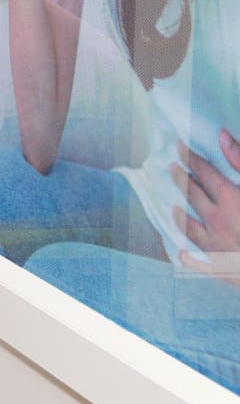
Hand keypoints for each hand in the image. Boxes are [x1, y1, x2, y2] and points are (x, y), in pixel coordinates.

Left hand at [173, 130, 239, 286]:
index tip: (180, 147)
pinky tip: (182, 254)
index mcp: (231, 199)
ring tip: (174, 207)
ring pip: (190, 227)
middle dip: (183, 180)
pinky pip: (198, 261)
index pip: (205, 173)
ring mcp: (217, 245)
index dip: (192, 158)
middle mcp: (218, 220)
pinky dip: (188, 256)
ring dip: (181, 215)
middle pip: (193, 195)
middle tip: (172, 168)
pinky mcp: (222, 268)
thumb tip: (222, 135)